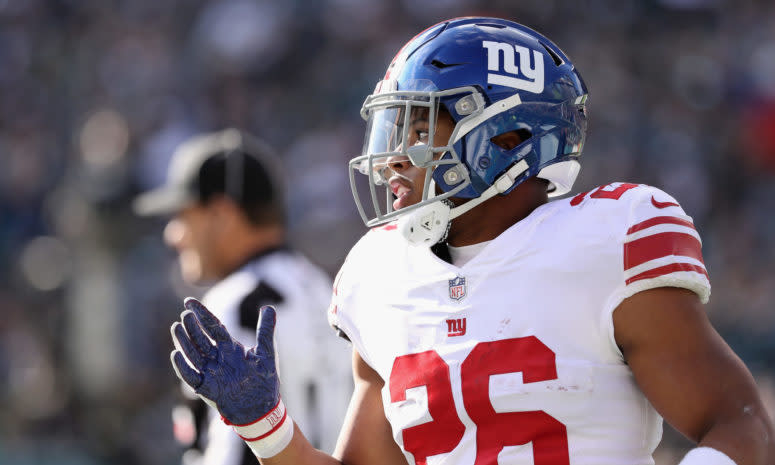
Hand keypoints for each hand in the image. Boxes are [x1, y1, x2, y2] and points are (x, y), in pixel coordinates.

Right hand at [170, 297, 279, 424]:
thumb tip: (268, 306)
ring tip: (176, 327)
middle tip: (185, 314)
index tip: (189, 302)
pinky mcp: (206, 388)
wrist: (262, 408)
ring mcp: (210, 372)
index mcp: (230, 347)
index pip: (212, 326)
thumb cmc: (264, 380)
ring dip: (184, 342)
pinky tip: (176, 354)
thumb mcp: (266, 352)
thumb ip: (265, 330)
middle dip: (192, 326)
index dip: (201, 313)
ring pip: (193, 354)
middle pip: (201, 338)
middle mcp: (217, 357)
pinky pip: (191, 376)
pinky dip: (182, 366)